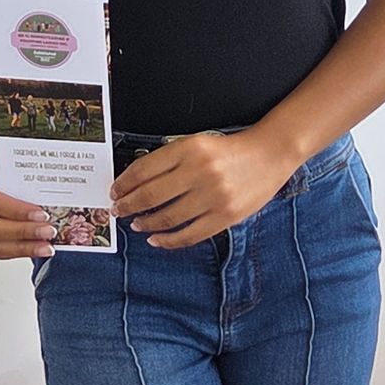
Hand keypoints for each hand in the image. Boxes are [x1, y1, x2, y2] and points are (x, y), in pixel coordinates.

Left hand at [111, 129, 292, 248]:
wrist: (269, 155)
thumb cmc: (230, 151)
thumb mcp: (197, 144)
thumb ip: (170, 160)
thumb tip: (137, 183)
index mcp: (189, 149)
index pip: (144, 169)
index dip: (124, 183)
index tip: (115, 191)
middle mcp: (200, 171)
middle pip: (150, 195)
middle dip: (128, 205)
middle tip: (118, 210)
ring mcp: (213, 196)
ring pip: (168, 217)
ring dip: (146, 223)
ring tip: (136, 224)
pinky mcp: (225, 216)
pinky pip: (189, 234)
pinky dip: (168, 240)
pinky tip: (156, 239)